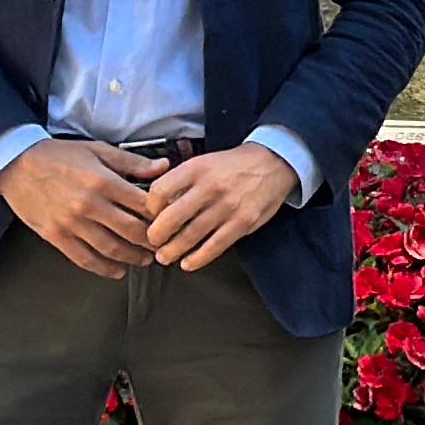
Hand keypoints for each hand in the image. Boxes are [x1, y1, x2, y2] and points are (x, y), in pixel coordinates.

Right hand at [1, 138, 161, 277]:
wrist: (15, 164)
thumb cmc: (58, 156)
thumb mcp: (97, 150)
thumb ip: (131, 162)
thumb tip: (163, 168)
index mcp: (103, 181)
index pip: (143, 205)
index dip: (161, 215)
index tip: (169, 220)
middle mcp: (89, 205)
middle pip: (132, 231)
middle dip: (152, 241)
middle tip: (162, 245)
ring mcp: (72, 223)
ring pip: (112, 249)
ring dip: (133, 258)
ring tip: (144, 259)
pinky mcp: (56, 236)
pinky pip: (85, 259)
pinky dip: (104, 269)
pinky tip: (117, 270)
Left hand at [145, 144, 298, 271]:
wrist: (274, 163)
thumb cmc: (235, 165)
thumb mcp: (205, 161)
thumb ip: (183, 180)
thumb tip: (159, 203)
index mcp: (197, 168)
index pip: (160, 190)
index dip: (150, 206)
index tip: (150, 214)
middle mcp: (210, 187)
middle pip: (171, 217)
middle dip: (156, 235)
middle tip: (153, 241)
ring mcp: (227, 207)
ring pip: (191, 235)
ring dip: (173, 250)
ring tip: (164, 256)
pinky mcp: (242, 223)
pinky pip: (215, 246)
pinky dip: (198, 258)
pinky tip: (188, 263)